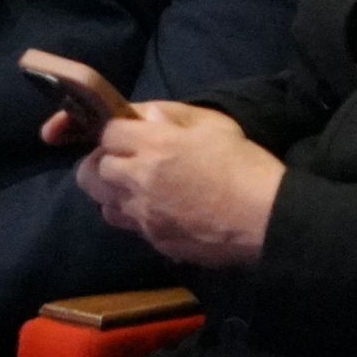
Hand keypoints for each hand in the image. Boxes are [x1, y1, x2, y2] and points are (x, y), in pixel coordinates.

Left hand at [76, 101, 281, 268]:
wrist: (266, 218)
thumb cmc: (244, 163)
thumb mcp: (213, 124)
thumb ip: (172, 115)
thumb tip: (144, 115)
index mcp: (153, 145)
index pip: (107, 133)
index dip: (116, 132)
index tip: (130, 134)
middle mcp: (138, 181)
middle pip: (90, 173)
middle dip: (101, 163)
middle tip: (123, 161)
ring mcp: (144, 216)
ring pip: (103, 204)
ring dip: (113, 193)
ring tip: (136, 188)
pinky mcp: (155, 242)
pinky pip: (130, 227)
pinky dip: (135, 216)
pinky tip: (158, 211)